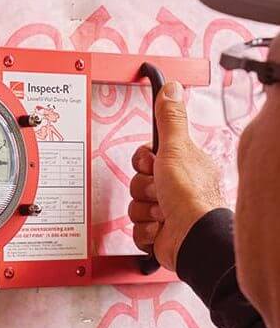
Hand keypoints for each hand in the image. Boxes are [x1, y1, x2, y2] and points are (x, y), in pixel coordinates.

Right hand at [128, 81, 226, 270]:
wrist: (192, 238)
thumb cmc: (190, 197)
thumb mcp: (176, 149)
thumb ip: (170, 119)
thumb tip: (171, 89)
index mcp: (182, 166)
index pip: (146, 158)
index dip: (143, 161)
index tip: (151, 163)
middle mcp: (176, 189)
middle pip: (137, 182)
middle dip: (143, 189)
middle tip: (159, 191)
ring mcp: (167, 213)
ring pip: (135, 206)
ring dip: (144, 210)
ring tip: (163, 213)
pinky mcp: (158, 234)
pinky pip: (136, 229)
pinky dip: (146, 230)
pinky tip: (160, 228)